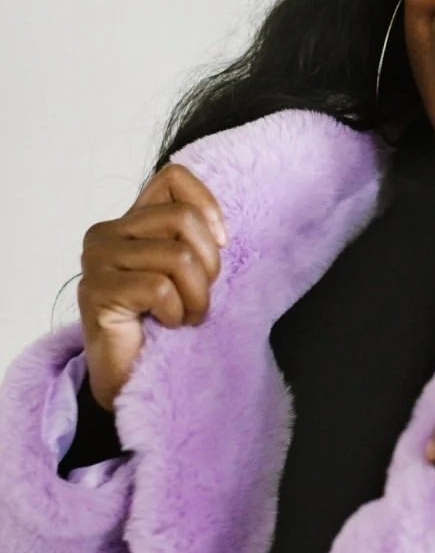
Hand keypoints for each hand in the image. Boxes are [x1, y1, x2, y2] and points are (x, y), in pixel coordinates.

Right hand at [77, 163, 227, 411]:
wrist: (133, 375)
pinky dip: (176, 312)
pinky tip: (167, 325)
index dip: (207, 205)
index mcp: (131, 222)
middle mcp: (107, 234)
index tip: (221, 243)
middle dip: (209, 264)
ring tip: (187, 316)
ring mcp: (96, 261)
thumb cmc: (163, 322)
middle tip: (201, 296)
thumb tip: (220, 228)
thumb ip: (192, 240)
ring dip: (196, 296)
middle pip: (182, 219)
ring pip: (177, 256)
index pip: (173, 177)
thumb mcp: (187, 272)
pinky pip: (159, 289)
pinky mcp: (95, 291)